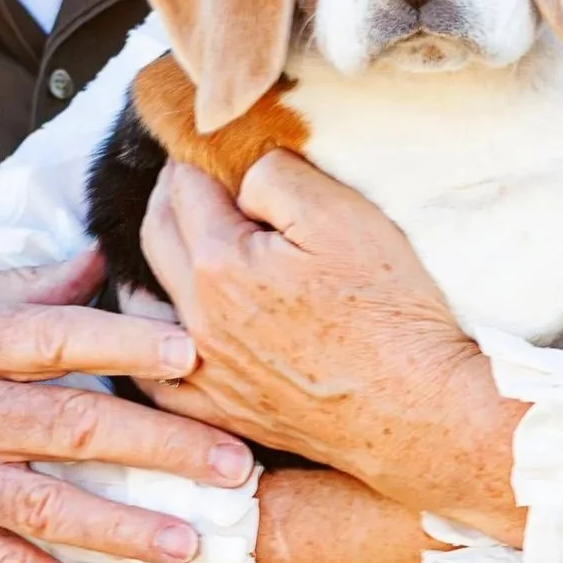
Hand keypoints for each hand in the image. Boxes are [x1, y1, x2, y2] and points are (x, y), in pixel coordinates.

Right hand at [0, 250, 254, 562]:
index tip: (190, 353)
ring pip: (44, 507)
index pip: (49, 336)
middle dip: (158, 446)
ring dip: (124, 529)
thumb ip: (12, 291)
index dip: (122, 343)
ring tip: (194, 543)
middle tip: (232, 462)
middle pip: (68, 425)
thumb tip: (95, 260)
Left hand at [140, 156, 522, 534]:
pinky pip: (159, 374)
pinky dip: (155, 340)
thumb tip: (238, 177)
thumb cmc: (388, 311)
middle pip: (156, 238)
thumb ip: (273, 177)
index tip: (210, 149)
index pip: (182, 188)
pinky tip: (169, 327)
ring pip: (145, 303)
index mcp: (219, 264)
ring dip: (155, 262)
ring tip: (182, 242)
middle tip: (195, 180)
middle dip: (169, 198)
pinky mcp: (221, 412)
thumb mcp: (341, 214)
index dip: (196, 159)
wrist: (417, 410)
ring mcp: (205, 372)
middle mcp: (197, 320)